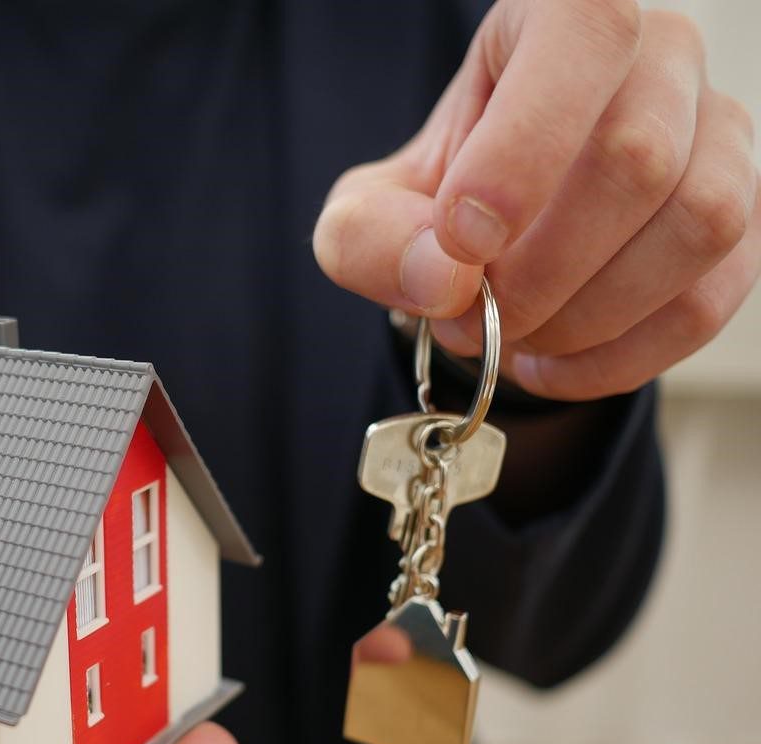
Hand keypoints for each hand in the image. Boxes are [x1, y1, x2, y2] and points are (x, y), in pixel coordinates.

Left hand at [314, 0, 759, 400]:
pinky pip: (708, 298)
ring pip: (698, 225)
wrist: (489, 240)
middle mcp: (659, 59)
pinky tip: (552, 363)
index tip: (464, 241)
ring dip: (585, 315)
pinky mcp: (741, 224)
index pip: (585, 37)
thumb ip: (374, 238)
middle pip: (639, 157)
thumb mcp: (366, 214)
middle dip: (540, 271)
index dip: (524, 150)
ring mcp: (717, 138)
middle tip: (470, 316)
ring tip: (511, 337)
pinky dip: (619, 355)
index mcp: (558, 18)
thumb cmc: (436, 203)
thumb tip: (444, 280)